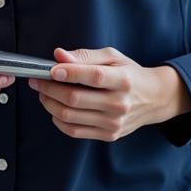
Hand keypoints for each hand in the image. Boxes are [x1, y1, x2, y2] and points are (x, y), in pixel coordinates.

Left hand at [28, 46, 190, 141]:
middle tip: (37, 80)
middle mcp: (120, 103)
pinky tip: (55, 108)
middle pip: (75, 99)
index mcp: (123, 80)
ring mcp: (114, 122)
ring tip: (43, 92)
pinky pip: (74, 131)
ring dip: (49, 103)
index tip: (49, 69)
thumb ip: (85, 55)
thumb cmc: (129, 74)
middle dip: (49, 88)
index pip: (93, 77)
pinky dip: (58, 119)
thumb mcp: (112, 56)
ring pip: (70, 116)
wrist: (154, 98)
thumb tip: (59, 55)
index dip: (69, 73)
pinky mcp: (109, 135)